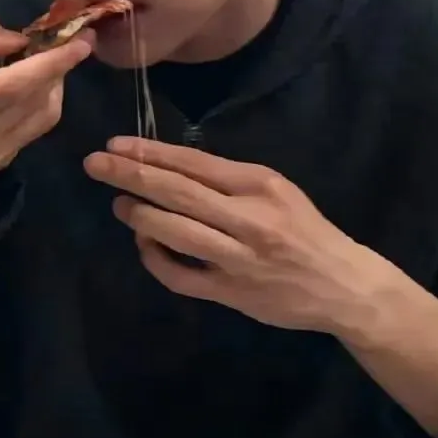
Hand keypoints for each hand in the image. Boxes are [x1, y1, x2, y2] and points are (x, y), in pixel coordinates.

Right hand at [0, 16, 91, 180]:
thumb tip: (18, 38)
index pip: (12, 84)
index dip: (51, 63)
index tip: (80, 43)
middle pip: (33, 98)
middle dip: (59, 68)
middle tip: (73, 42)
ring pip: (43, 116)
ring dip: (54, 85)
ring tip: (47, 66)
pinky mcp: (3, 165)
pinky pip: (36, 130)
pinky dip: (44, 104)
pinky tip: (35, 91)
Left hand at [84, 137, 402, 334]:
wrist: (343, 285)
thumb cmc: (302, 229)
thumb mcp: (274, 189)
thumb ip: (226, 179)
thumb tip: (167, 165)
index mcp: (258, 186)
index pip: (193, 164)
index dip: (150, 153)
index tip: (115, 145)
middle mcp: (247, 219)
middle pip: (178, 193)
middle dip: (131, 175)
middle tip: (95, 164)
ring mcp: (237, 258)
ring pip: (176, 233)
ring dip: (140, 216)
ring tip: (119, 203)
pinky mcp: (230, 292)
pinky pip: (180, 276)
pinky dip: (155, 259)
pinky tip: (144, 245)